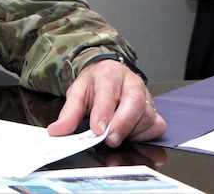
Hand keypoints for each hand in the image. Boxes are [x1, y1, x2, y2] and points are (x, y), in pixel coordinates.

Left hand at [46, 59, 166, 146]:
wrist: (108, 74)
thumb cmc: (94, 84)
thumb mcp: (77, 93)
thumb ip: (68, 114)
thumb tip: (57, 131)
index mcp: (108, 74)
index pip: (108, 93)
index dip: (103, 113)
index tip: (97, 130)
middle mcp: (131, 82)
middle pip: (134, 103)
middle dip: (122, 124)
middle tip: (109, 140)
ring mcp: (146, 95)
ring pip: (147, 116)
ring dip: (131, 131)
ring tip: (115, 134)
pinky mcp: (155, 109)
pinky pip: (157, 126)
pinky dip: (145, 135)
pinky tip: (130, 133)